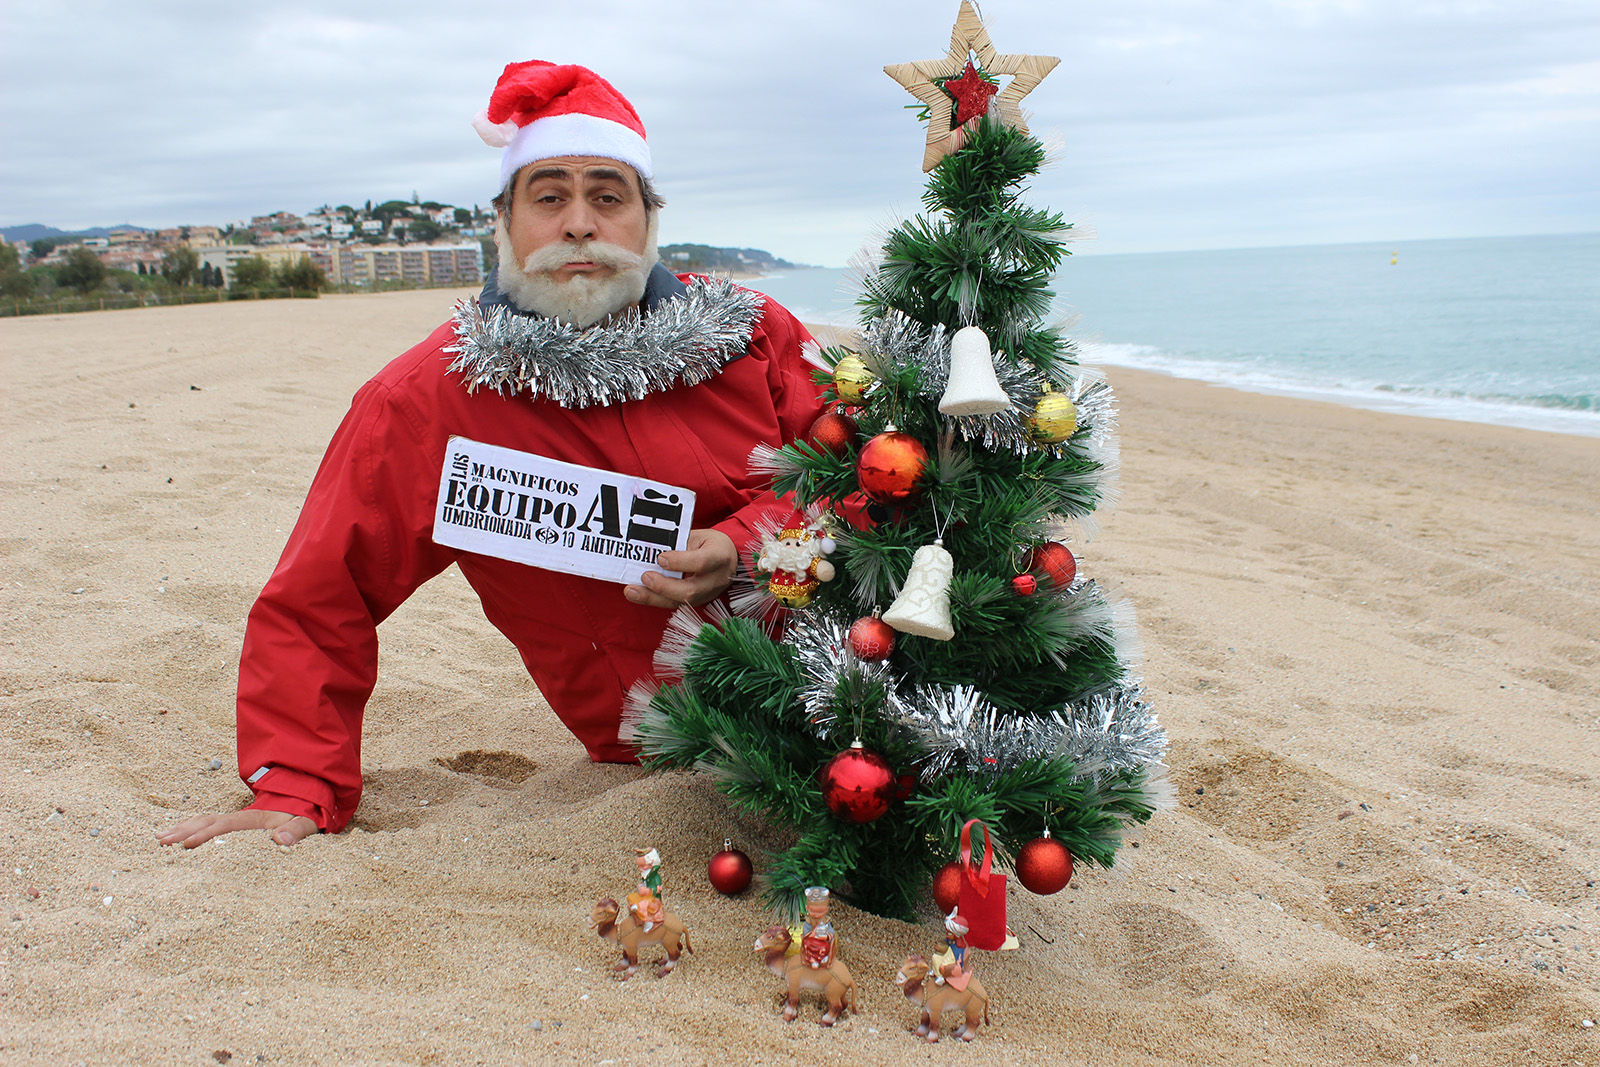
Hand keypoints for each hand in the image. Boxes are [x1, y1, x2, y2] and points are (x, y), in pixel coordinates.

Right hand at [157, 809, 316, 848]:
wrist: (306, 805)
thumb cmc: (304, 818)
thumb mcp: (307, 824)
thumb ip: (297, 831)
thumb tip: (280, 840)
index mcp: (256, 818)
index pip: (226, 826)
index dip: (206, 834)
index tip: (187, 844)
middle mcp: (242, 817)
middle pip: (208, 821)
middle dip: (184, 831)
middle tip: (162, 841)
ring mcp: (236, 820)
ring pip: (204, 822)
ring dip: (182, 828)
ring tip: (160, 838)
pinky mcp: (234, 826)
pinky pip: (209, 825)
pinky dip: (190, 829)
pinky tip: (175, 837)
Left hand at [624, 528, 737, 608]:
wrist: (728, 558)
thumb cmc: (710, 544)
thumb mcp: (698, 537)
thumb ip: (679, 545)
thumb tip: (652, 552)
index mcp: (719, 557)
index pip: (700, 562)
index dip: (680, 562)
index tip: (661, 558)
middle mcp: (716, 579)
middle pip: (690, 590)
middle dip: (663, 586)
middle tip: (645, 577)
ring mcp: (707, 594)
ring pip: (680, 602)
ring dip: (653, 598)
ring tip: (632, 591)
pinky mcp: (697, 602)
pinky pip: (674, 603)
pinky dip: (654, 599)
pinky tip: (638, 594)